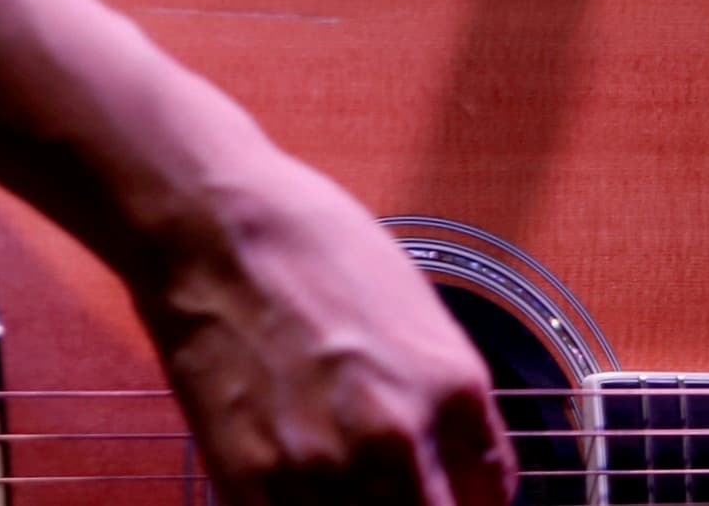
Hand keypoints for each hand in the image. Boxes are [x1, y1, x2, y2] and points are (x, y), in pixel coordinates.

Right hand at [138, 145, 513, 505]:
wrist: (215, 229)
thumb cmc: (310, 246)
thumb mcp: (416, 310)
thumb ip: (442, 394)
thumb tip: (450, 453)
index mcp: (452, 386)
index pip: (493, 494)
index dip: (473, 500)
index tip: (453, 491)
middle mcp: (398, 439)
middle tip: (405, 489)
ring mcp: (323, 471)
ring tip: (350, 486)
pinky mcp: (251, 486)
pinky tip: (301, 489)